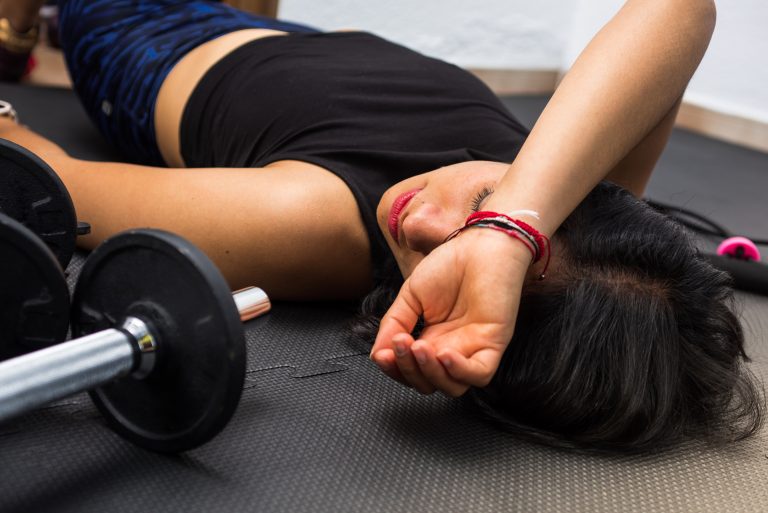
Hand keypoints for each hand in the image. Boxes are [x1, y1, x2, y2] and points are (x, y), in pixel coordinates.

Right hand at [370, 229, 531, 395]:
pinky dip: (459, 371)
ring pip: (453, 387)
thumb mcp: (410, 296)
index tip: (382, 354)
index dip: (395, 369)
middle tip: (401, 343)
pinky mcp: (494, 343)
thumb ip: (393, 325)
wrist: (480, 244)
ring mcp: (473, 349)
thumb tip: (378, 355)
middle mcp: (452, 349)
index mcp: (432, 339)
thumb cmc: (449, 265)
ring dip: (430, 374)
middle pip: (428, 384)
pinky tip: (443, 353)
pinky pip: (480, 374)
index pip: (411, 371)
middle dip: (408, 370)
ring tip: (419, 347)